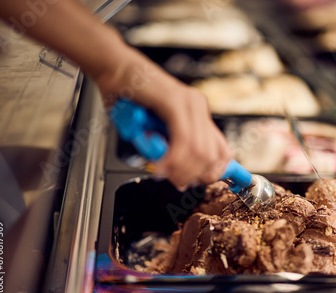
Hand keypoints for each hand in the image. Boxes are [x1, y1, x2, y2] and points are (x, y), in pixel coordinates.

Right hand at [92, 43, 232, 189]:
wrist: (113, 68)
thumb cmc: (129, 99)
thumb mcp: (155, 128)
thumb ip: (172, 146)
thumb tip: (184, 175)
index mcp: (198, 113)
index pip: (222, 150)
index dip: (214, 172)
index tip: (196, 181)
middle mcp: (198, 106)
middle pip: (213, 155)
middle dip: (195, 175)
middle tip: (177, 181)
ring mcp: (189, 102)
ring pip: (199, 151)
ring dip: (181, 170)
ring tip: (164, 173)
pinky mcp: (174, 101)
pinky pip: (182, 140)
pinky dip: (172, 159)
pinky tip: (160, 165)